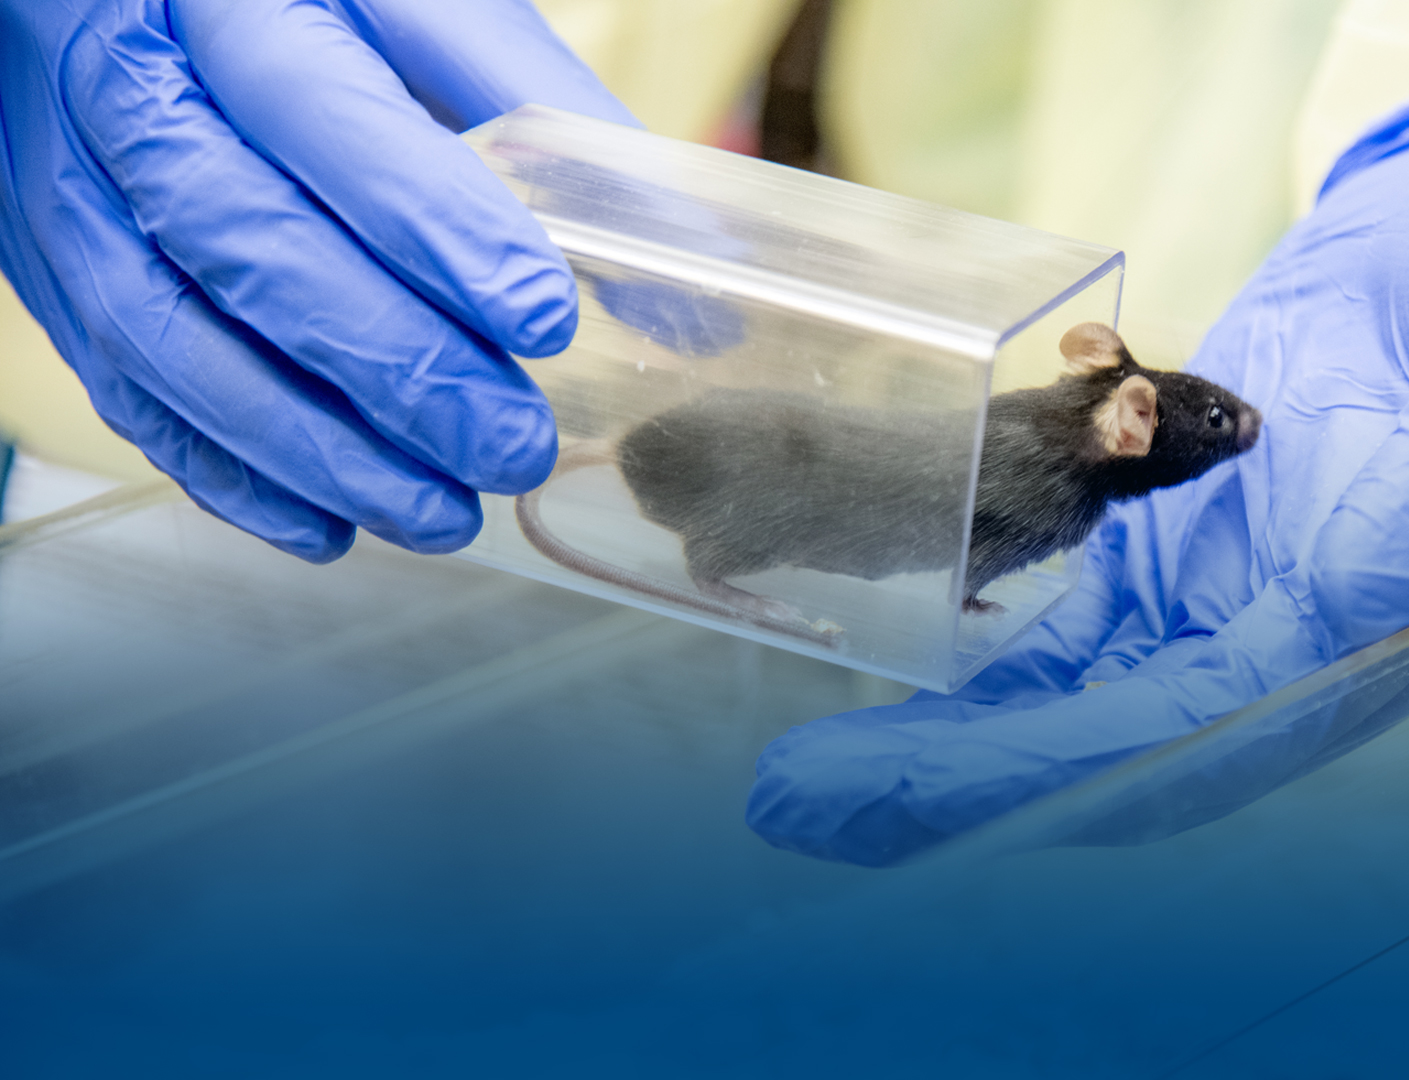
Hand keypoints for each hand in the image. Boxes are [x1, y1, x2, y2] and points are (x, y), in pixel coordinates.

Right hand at [0, 0, 634, 559]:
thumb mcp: (414, 8)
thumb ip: (541, 113)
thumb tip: (684, 269)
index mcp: (225, 2)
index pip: (321, 117)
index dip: (433, 226)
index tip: (540, 315)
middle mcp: (121, 92)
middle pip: (242, 243)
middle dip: (391, 365)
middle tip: (511, 444)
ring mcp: (66, 187)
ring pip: (169, 338)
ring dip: (314, 449)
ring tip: (441, 513)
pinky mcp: (51, 267)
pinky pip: (124, 386)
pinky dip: (231, 472)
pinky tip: (329, 522)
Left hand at [748, 51, 1408, 865]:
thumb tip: (1333, 601)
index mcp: (1386, 619)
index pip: (1211, 723)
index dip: (1072, 769)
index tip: (940, 797)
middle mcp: (1297, 623)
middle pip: (1111, 731)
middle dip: (960, 779)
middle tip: (801, 808)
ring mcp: (1235, 568)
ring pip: (1071, 675)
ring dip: (943, 730)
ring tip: (806, 778)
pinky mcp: (1187, 508)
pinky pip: (1068, 577)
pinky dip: (977, 619)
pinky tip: (883, 642)